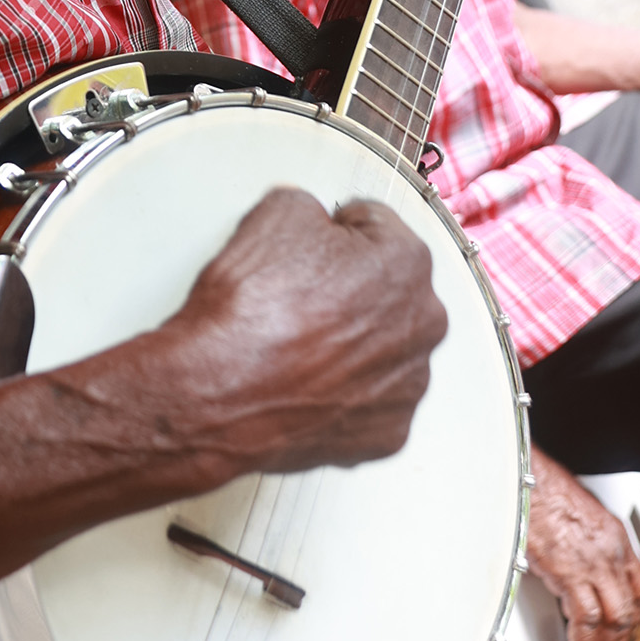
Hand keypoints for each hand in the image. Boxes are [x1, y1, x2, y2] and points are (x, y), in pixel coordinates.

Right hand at [159, 186, 446, 476]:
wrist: (217, 391)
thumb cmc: (249, 311)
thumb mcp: (275, 212)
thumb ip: (309, 207)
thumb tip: (308, 221)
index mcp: (406, 263)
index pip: (375, 226)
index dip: (334, 229)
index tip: (313, 243)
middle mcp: (422, 325)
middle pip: (387, 291)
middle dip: (350, 288)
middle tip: (300, 296)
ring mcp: (406, 385)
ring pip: (382, 348)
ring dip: (350, 343)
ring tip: (298, 344)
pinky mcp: (385, 433)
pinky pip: (369, 400)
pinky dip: (342, 392)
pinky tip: (306, 384)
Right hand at [526, 448, 639, 640]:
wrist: (527, 477)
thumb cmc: (541, 488)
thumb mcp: (575, 514)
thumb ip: (582, 543)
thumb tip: (573, 565)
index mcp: (614, 538)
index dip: (635, 617)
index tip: (625, 635)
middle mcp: (610, 553)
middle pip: (628, 610)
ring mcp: (593, 564)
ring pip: (612, 620)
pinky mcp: (569, 574)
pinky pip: (584, 619)